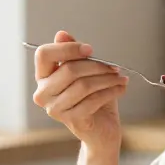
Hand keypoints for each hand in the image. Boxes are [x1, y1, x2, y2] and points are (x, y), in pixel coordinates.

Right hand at [32, 30, 127, 151]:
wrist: (101, 130)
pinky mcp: (71, 120)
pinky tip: (121, 88)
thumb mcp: (84, 72)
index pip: (44, 54)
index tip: (90, 49)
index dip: (67, 48)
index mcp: (42, 77)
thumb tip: (61, 34)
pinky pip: (93, 100)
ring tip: (121, 78)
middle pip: (69, 69)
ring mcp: (54, 109)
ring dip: (107, 79)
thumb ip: (73, 54)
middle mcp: (42, 94)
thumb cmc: (92, 98)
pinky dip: (111, 92)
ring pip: (83, 85)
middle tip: (115, 67)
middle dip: (96, 65)